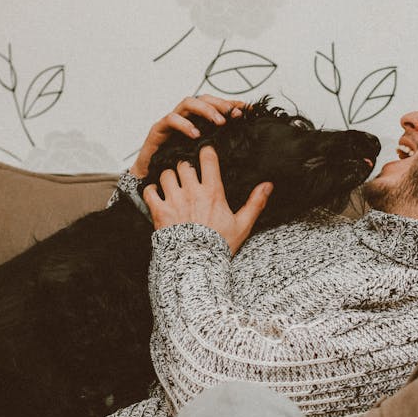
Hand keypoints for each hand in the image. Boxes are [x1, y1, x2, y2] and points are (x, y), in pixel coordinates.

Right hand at [129, 95, 246, 178]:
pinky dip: (184, 124)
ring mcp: (171, 122)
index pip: (215, 105)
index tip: (246, 109)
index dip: (230, 104)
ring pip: (187, 103)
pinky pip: (170, 119)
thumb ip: (218, 149)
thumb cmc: (177, 169)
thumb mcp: (203, 158)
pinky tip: (195, 134)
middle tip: (234, 115)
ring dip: (205, 110)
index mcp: (197, 122)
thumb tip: (241, 145)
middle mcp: (184, 118)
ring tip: (219, 122)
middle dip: (220, 104)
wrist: (152, 181)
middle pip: (203, 99)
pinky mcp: (158, 130)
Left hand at [143, 145, 272, 255]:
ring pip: (166, 174)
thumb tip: (268, 185)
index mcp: (212, 192)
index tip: (205, 153)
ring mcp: (174, 201)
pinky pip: (150, 191)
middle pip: (184, 165)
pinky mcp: (159, 212)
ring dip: (169, 177)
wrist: (197, 265)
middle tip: (188, 174)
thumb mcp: (242, 225)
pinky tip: (157, 195)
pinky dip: (151, 190)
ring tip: (173, 185)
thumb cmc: (219, 246)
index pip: (208, 159)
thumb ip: (255, 203)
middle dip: (186, 167)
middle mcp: (192, 192)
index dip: (206, 152)